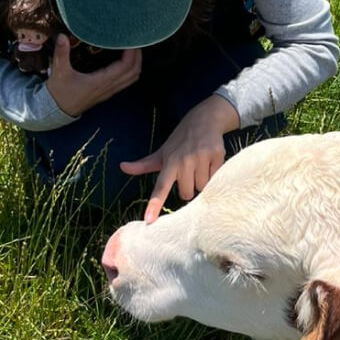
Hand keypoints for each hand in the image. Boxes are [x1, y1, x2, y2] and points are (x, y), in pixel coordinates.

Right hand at [46, 35, 141, 116]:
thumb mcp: (59, 71)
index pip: (125, 67)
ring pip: (132, 78)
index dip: (132, 53)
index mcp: (100, 81)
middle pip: (134, 72)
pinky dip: (131, 70)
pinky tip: (126, 60)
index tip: (131, 40)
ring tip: (133, 49)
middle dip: (138, 56)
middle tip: (135, 41)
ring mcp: (110, 91)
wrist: (58, 110)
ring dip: (136, 63)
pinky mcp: (108, 92)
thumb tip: (62, 36)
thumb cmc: (59, 92)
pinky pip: (126, 82)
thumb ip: (61, 53)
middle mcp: (109, 87)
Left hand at [120, 95, 239, 223]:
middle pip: (187, 194)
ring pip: (202, 187)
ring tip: (201, 166)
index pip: (160, 187)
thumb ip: (144, 164)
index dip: (154, 204)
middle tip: (189, 173)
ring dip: (202, 181)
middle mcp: (183, 161)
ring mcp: (200, 157)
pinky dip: (214, 174)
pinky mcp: (216, 155)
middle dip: (189, 188)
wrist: (205, 119)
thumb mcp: (162, 152)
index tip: (149, 220)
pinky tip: (211, 162)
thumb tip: (122, 167)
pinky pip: (215, 178)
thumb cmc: (180, 140)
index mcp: (169, 162)